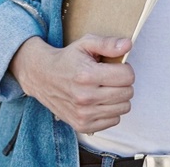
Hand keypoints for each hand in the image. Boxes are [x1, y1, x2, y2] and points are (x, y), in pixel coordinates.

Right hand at [9, 35, 134, 132]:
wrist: (41, 77)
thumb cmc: (66, 59)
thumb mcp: (85, 44)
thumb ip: (108, 44)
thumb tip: (128, 45)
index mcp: (87, 75)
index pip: (127, 76)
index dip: (125, 69)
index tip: (115, 67)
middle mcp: (85, 97)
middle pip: (127, 93)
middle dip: (122, 83)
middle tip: (109, 78)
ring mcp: (84, 114)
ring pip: (123, 108)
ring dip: (118, 98)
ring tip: (104, 89)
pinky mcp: (82, 125)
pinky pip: (114, 121)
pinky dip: (110, 111)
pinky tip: (99, 101)